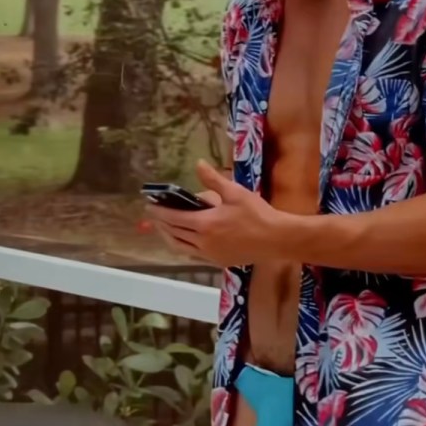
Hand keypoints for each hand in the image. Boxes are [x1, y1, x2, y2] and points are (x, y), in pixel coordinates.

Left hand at [146, 160, 284, 266]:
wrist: (276, 239)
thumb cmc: (257, 214)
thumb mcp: (235, 192)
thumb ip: (213, 180)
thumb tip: (198, 163)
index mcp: (205, 224)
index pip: (174, 218)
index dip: (160, 212)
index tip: (150, 206)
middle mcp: (202, 242)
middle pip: (174, 233)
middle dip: (161, 224)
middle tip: (154, 216)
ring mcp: (209, 254)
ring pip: (181, 247)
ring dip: (169, 237)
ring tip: (164, 229)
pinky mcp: (218, 261)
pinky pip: (193, 255)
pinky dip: (183, 246)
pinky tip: (185, 240)